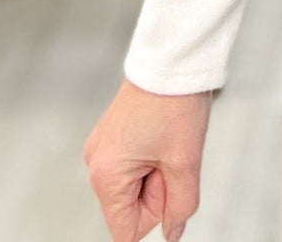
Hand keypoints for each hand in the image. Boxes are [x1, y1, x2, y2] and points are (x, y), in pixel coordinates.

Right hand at [82, 78, 212, 241]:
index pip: (125, 231)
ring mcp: (101, 148)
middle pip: (129, 207)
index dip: (155, 215)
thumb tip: (172, 233)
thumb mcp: (186, 161)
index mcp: (106, 174)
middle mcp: (95, 163)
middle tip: (172, 153)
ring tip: (167, 139)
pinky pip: (132, 166)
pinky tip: (160, 133)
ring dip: (156, 172)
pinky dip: (151, 158)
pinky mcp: (111, 137)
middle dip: (158, 189)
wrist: (171, 57)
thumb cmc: (175, 102)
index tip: (171, 186)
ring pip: (133, 186)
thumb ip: (181, 206)